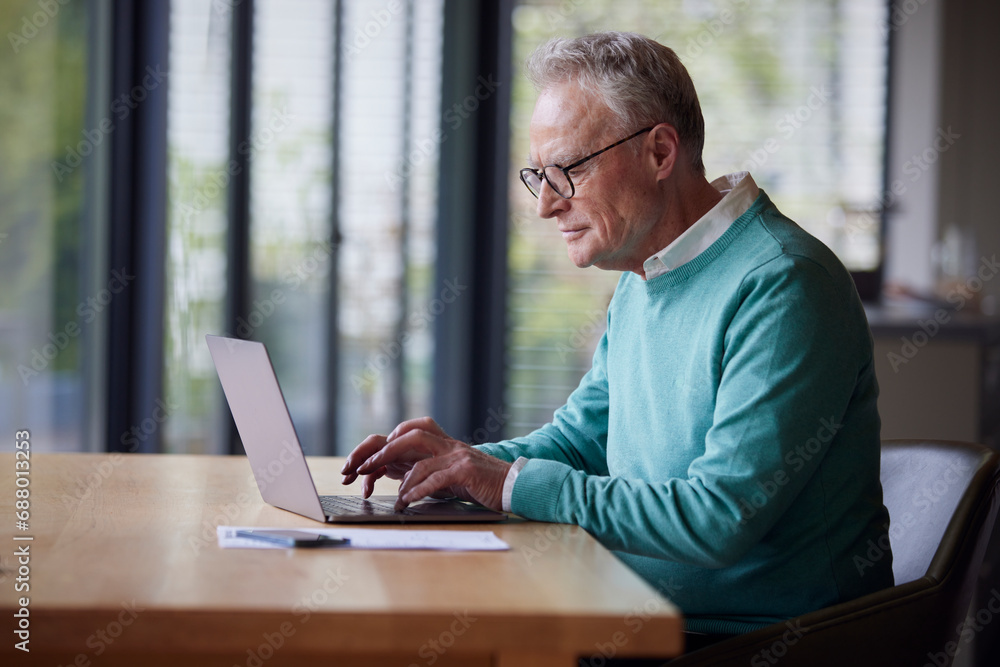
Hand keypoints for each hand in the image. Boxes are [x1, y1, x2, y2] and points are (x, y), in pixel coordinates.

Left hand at [340, 417, 510, 510]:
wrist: (514, 484)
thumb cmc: (482, 483)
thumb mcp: (452, 473)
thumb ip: (431, 470)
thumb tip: (402, 478)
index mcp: (443, 444)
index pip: (411, 431)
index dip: (388, 441)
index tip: (368, 459)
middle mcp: (448, 445)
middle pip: (410, 436)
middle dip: (383, 452)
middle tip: (363, 469)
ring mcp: (457, 456)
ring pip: (421, 460)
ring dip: (402, 481)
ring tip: (394, 498)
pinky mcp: (466, 471)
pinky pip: (436, 479)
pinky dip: (419, 491)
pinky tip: (409, 501)